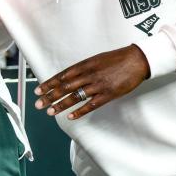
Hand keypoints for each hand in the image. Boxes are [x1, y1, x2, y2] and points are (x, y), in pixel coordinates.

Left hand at [33, 44, 149, 119]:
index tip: (39, 90)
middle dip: (50, 96)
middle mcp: (89, 74)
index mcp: (85, 64)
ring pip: (75, 96)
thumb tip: (71, 76)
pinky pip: (91, 105)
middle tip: (39, 103)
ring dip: (61, 105)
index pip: (62, 75)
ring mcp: (98, 85)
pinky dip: (80, 111)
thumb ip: (84, 68)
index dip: (49, 83)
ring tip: (50, 111)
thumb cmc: (118, 59)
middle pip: (65, 87)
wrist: (137, 60)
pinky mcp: (108, 94)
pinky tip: (71, 116)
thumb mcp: (97, 59)